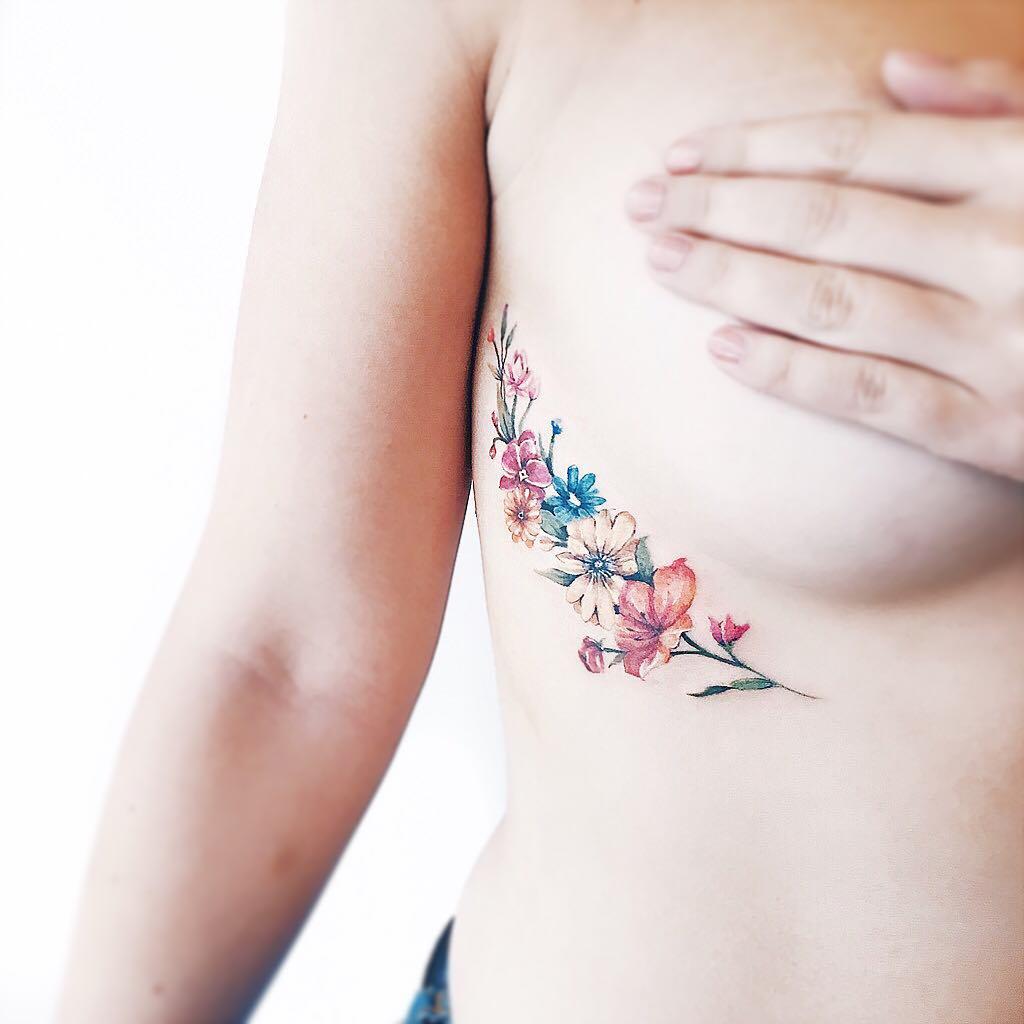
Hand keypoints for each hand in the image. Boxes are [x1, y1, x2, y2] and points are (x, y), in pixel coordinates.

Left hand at [625, 51, 1023, 480]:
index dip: (758, 146)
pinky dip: (793, 372)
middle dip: (722, 206)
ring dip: (732, 279)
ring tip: (661, 262)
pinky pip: (873, 396)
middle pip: (828, 217)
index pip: (859, 145)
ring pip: (835, 301)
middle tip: (641, 206)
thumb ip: (997, 110)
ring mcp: (999, 341)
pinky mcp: (994, 430)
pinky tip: (722, 349)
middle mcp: (1007, 246)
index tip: (682, 153)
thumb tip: (895, 70)